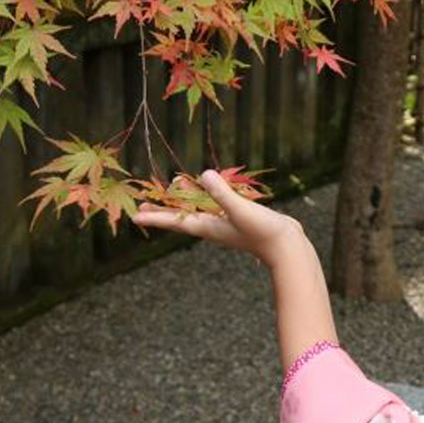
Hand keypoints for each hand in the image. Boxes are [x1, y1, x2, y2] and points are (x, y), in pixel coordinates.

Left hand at [132, 170, 303, 267]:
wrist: (287, 247)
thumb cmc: (264, 232)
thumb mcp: (240, 210)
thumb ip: (221, 193)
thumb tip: (204, 174)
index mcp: (208, 227)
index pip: (176, 221)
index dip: (156, 216)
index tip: (136, 216)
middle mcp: (213, 226)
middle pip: (182, 216)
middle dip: (164, 209)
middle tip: (144, 204)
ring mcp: (226, 224)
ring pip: (199, 210)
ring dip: (185, 199)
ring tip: (174, 186)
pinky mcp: (239, 220)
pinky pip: (215, 207)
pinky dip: (207, 198)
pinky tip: (209, 190)